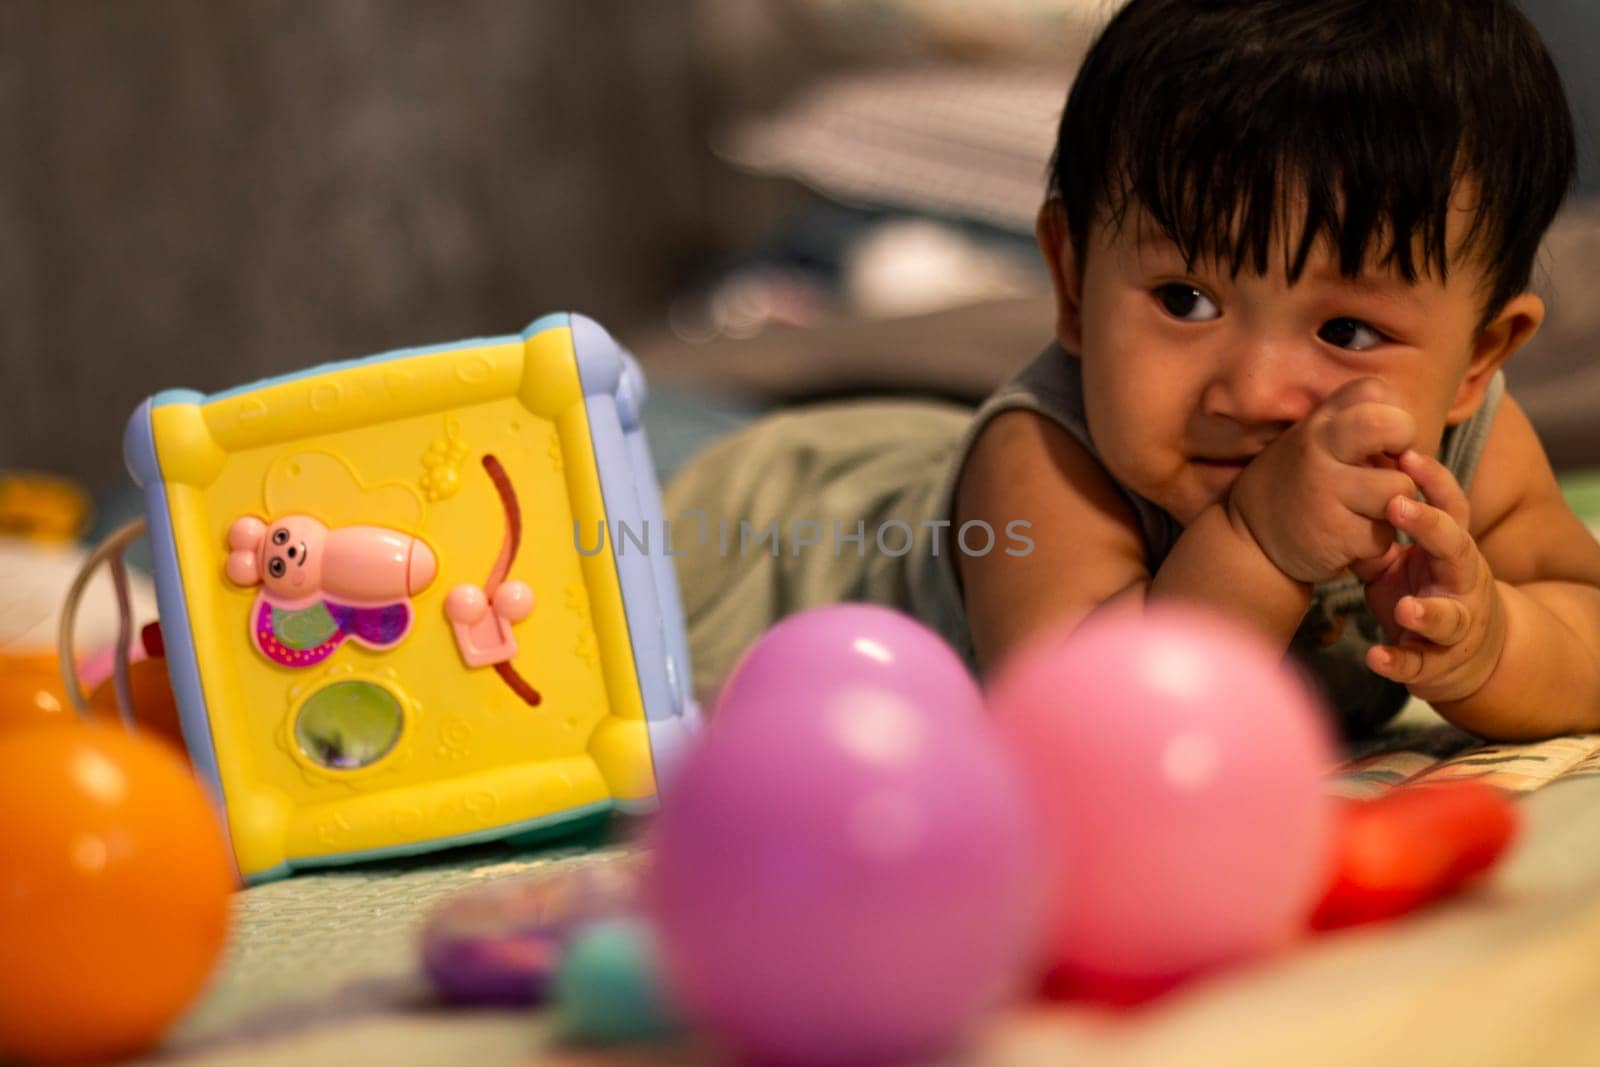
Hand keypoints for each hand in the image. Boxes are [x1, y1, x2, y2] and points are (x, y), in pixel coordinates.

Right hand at [1228, 378, 1418, 582]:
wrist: (1248, 542)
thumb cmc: (1295, 487)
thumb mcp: (1308, 443)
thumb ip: (1349, 426)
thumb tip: (1402, 424)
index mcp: (1316, 426)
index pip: (1373, 392)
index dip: (1394, 414)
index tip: (1384, 440)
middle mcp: (1317, 451)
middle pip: (1393, 427)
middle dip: (1407, 446)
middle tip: (1391, 468)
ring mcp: (1325, 492)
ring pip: (1398, 488)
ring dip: (1393, 505)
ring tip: (1365, 510)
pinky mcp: (1335, 535)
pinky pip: (1383, 534)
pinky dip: (1374, 540)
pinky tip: (1350, 537)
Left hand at [1349, 449, 1506, 703]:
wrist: (1468, 657)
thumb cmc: (1426, 593)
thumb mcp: (1400, 561)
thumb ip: (1376, 535)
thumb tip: (1339, 490)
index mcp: (1452, 551)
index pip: (1452, 509)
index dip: (1434, 481)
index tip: (1406, 453)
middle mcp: (1461, 583)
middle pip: (1457, 550)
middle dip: (1432, 527)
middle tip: (1398, 504)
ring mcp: (1455, 625)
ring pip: (1449, 616)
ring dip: (1427, 611)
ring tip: (1404, 606)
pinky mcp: (1437, 664)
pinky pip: (1419, 664)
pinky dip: (1398, 662)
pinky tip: (1375, 658)